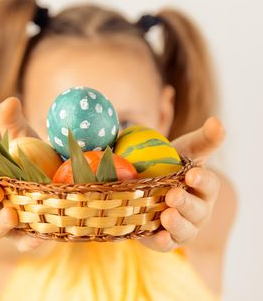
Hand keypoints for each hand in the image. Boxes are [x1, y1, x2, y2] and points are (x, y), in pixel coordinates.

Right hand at [0, 97, 42, 251]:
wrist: (56, 185)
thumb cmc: (35, 161)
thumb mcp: (25, 140)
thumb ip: (13, 123)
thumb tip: (10, 100)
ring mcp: (11, 220)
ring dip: (0, 222)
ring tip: (11, 216)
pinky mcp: (28, 235)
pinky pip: (25, 241)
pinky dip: (29, 240)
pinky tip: (38, 236)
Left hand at [139, 117, 224, 251]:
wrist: (148, 182)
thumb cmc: (171, 164)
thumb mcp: (186, 150)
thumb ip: (203, 139)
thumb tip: (218, 121)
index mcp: (203, 188)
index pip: (209, 185)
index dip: (202, 180)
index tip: (191, 174)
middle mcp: (197, 210)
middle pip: (197, 211)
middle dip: (186, 204)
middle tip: (172, 195)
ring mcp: (182, 226)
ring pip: (185, 230)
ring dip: (177, 224)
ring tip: (166, 215)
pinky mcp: (163, 238)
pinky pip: (165, 244)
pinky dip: (162, 242)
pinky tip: (156, 237)